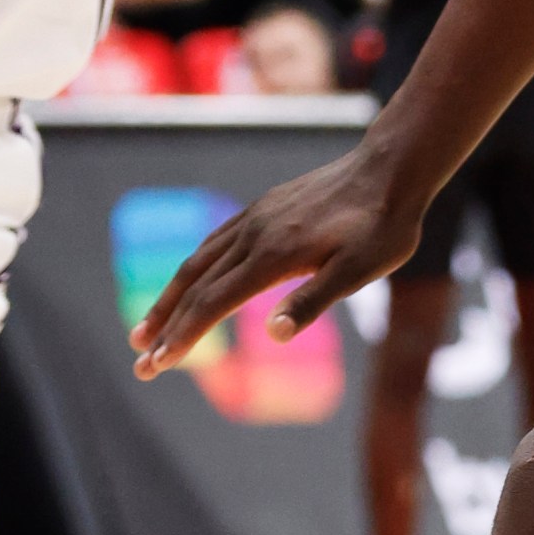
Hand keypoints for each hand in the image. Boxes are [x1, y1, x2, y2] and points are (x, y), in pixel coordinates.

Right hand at [130, 151, 419, 377]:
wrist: (392, 167)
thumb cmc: (383, 225)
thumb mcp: (361, 269)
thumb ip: (315, 300)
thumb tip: (275, 334)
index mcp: (274, 256)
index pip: (213, 304)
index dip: (183, 337)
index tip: (155, 367)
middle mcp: (255, 234)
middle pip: (197, 286)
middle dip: (166, 328)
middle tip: (141, 365)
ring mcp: (257, 216)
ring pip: (199, 261)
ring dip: (169, 297)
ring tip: (147, 329)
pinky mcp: (265, 205)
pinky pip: (217, 240)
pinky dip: (194, 266)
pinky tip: (191, 279)